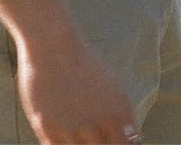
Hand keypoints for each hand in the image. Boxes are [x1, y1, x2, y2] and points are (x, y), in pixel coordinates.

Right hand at [17, 34, 140, 143]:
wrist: (54, 44)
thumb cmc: (85, 66)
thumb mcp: (113, 90)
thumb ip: (123, 120)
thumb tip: (132, 141)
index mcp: (120, 114)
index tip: (109, 140)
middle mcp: (99, 124)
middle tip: (90, 137)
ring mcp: (72, 128)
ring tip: (76, 134)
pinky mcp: (47, 127)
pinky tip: (62, 137)